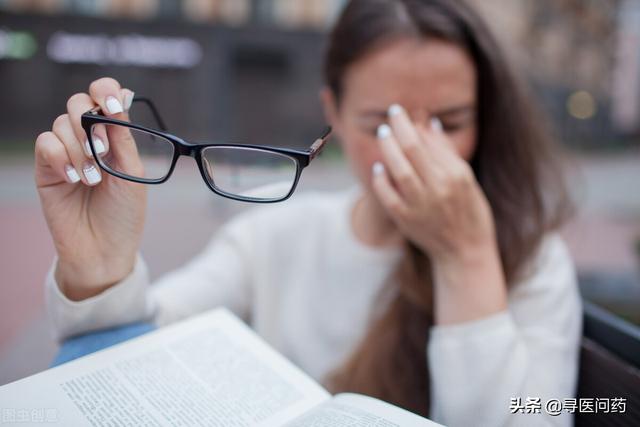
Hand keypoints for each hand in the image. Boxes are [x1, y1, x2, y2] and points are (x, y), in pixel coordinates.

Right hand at [34, 77, 145, 299]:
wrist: (104, 250)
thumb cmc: (124, 215)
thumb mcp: (132, 173)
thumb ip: (123, 138)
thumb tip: (121, 99)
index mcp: (114, 137)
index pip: (105, 97)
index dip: (106, 91)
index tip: (113, 106)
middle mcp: (89, 140)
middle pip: (78, 102)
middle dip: (90, 123)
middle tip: (101, 152)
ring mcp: (66, 153)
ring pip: (62, 123)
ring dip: (79, 149)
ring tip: (92, 179)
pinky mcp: (47, 168)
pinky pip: (45, 143)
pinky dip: (60, 157)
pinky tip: (73, 178)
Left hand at [371, 104, 494, 263]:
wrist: (465, 250)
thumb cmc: (468, 209)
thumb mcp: (466, 178)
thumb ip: (446, 151)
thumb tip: (429, 123)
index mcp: (456, 175)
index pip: (427, 142)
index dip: (409, 124)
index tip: (399, 112)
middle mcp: (440, 188)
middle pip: (412, 150)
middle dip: (398, 129)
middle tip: (390, 116)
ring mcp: (422, 205)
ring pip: (399, 170)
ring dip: (388, 149)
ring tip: (383, 134)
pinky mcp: (407, 220)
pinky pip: (388, 196)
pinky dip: (381, 180)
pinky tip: (378, 167)